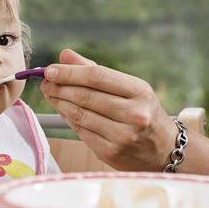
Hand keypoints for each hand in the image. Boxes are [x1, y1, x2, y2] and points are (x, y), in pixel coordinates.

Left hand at [40, 49, 176, 170]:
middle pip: (85, 96)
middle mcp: (134, 114)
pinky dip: (67, 118)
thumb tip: (64, 55)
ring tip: (50, 93)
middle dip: (59, 87)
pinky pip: (80, 131)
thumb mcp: (128, 87)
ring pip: (79, 114)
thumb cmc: (142, 111)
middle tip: (45, 82)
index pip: (96, 76)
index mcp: (139, 91)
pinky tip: (61, 109)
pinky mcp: (110, 152)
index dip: (69, 72)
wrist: (163, 149)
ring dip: (58, 102)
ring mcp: (122, 136)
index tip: (50, 70)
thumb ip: (95, 70)